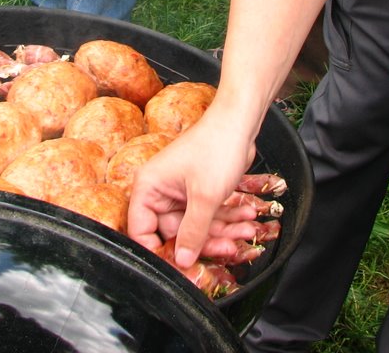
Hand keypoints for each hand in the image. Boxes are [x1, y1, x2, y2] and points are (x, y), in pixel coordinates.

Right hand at [128, 109, 257, 267]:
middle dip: (204, 241)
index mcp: (149, 188)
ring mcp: (180, 191)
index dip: (159, 252)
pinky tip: (246, 217)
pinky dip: (227, 218)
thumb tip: (181, 261)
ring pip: (196, 226)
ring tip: (245, 231)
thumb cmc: (216, 147)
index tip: (180, 266)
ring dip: (222, 231)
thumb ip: (192, 233)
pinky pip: (209, 215)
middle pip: (174, 232)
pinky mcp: (198, 190)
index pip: (141, 231)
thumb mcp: (205, 197)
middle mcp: (160, 190)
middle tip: (228, 249)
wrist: (240, 122)